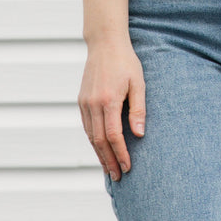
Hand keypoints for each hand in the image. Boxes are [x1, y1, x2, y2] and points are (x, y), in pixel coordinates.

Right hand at [78, 39, 145, 180]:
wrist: (105, 43)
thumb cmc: (126, 62)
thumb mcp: (138, 83)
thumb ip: (138, 109)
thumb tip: (139, 135)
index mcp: (108, 100)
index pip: (113, 136)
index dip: (120, 154)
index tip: (128, 167)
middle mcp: (93, 104)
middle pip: (99, 141)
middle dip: (109, 161)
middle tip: (118, 177)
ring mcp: (85, 102)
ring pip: (90, 136)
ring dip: (99, 154)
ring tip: (109, 168)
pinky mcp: (81, 100)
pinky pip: (86, 126)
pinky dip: (92, 141)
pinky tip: (100, 149)